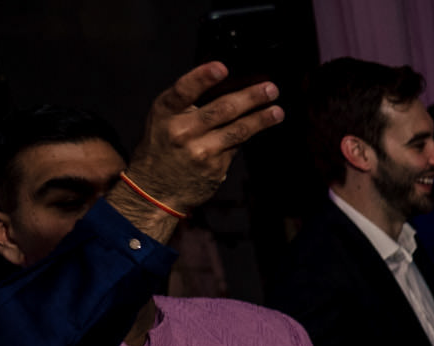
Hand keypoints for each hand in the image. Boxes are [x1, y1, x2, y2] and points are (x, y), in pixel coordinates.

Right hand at [112, 64, 285, 237]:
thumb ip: (187, 105)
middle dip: (250, 97)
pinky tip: (260, 125)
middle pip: (222, 109)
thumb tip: (227, 87)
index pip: (183, 90)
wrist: (156, 189)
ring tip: (277, 111)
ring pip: (237, 130)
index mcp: (165, 113)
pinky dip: (248, 134)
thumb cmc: (162, 146)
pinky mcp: (215, 168)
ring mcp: (200, 151)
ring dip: (261, 119)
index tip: (222, 67)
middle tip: (270, 89)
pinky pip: (236, 146)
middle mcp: (182, 131)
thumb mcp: (163, 120)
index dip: (203, 77)